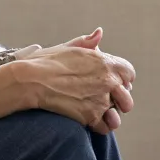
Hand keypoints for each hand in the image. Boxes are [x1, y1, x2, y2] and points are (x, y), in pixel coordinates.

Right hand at [17, 27, 135, 132]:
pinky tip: (89, 121)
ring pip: (117, 114)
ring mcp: (101, 99)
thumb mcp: (68, 48)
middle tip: (103, 100)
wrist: (30, 80)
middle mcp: (108, 80)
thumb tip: (99, 33)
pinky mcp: (91, 116)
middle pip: (126, 97)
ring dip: (110, 115)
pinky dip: (98, 126)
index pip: (129, 73)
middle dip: (118, 100)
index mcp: (106, 62)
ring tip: (98, 114)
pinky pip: (105, 127)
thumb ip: (87, 42)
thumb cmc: (45, 62)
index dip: (121, 80)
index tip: (112, 83)